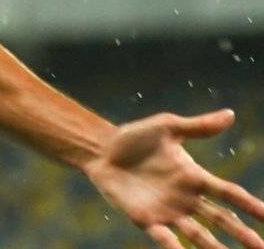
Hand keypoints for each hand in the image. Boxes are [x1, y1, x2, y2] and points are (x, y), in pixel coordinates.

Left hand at [84, 109, 263, 247]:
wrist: (101, 150)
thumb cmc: (134, 138)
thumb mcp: (167, 127)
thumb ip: (198, 126)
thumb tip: (230, 114)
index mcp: (194, 177)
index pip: (229, 193)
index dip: (250, 205)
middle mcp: (186, 198)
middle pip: (220, 218)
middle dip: (241, 233)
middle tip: (260, 247)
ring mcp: (168, 211)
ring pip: (199, 234)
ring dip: (215, 248)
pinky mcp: (146, 220)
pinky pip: (165, 239)